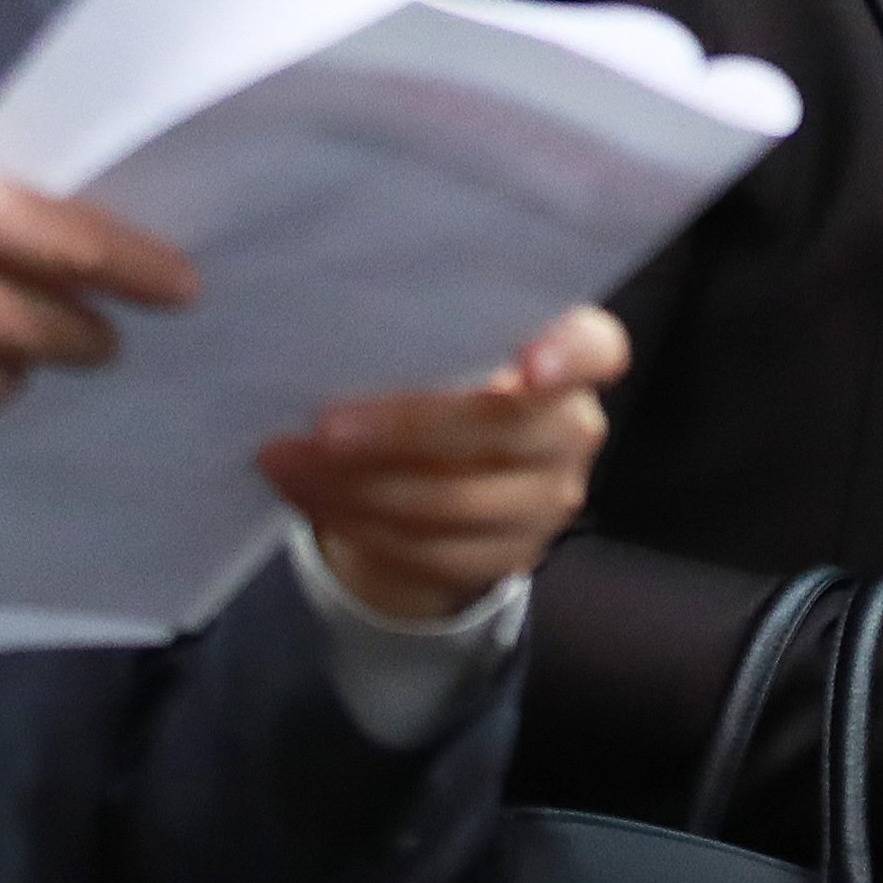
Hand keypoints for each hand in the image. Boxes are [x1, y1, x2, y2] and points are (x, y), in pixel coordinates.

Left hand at [261, 307, 629, 619]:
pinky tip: (309, 494)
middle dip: (405, 429)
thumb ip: (421, 332)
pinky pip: (431, 552)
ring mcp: (549, 499)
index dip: (571, 353)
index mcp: (572, 354)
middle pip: (501, 429)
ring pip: (455, 503)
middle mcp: (573, 427)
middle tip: (325, 425)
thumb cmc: (433, 374)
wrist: (440, 468)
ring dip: (358, 485)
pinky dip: (359, 523)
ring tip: (288, 459)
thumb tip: (328, 327)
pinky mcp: (511, 555)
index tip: (531, 362)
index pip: (595, 348)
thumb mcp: (439, 339)